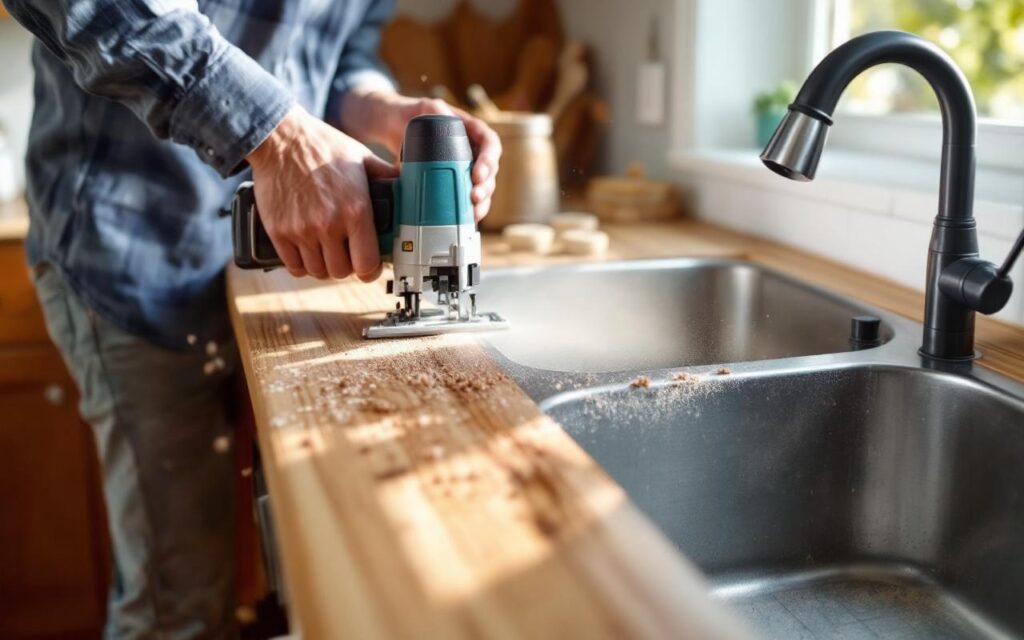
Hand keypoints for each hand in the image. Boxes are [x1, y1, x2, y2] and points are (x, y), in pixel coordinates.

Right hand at [246, 106, 397, 280]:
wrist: (280, 138)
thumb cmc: (322, 146)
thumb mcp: (362, 158)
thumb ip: (386, 177)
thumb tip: (408, 185)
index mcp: (355, 210)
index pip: (367, 264)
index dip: (370, 269)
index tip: (369, 264)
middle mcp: (329, 224)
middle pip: (342, 272)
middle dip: (347, 266)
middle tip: (346, 254)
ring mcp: (302, 230)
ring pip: (318, 272)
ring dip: (324, 265)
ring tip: (326, 251)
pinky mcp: (279, 231)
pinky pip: (294, 266)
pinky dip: (302, 264)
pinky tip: (307, 251)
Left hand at [341, 91, 501, 220]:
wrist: (392, 129)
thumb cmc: (409, 114)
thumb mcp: (420, 107)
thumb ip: (432, 109)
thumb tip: (442, 116)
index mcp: (470, 130)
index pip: (490, 144)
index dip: (489, 161)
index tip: (477, 174)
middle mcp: (471, 150)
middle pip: (489, 171)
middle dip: (486, 187)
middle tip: (474, 198)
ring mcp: (462, 168)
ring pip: (481, 188)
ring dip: (482, 203)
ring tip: (473, 214)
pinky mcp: (451, 182)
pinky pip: (465, 197)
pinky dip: (467, 210)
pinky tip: (465, 221)